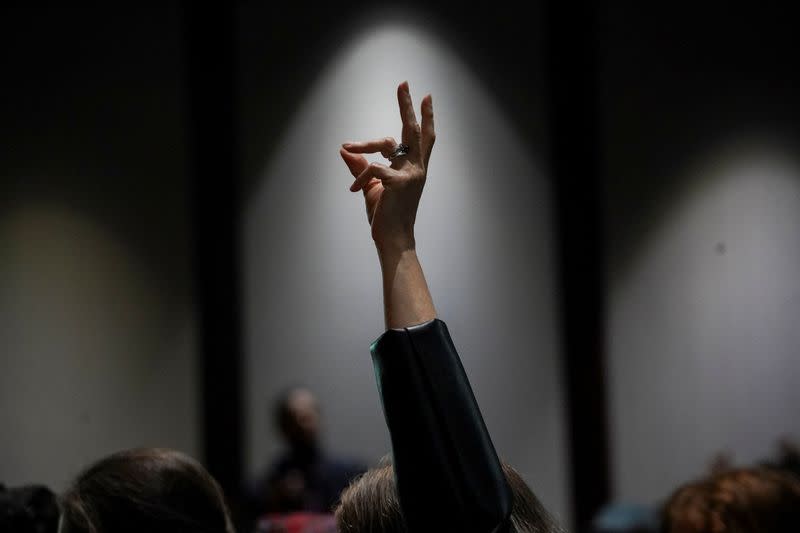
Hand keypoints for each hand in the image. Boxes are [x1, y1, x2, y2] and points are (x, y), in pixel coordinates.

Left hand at [339, 81, 434, 251]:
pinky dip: (360, 177)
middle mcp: (417, 167)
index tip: (426, 97)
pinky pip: (373, 168)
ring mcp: (410, 174)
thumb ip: (360, 167)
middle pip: (414, 130)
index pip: (423, 138)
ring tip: (348, 145)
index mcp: (414, 168)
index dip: (426, 117)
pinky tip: (354, 190)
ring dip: (364, 142)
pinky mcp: (399, 183)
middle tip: (404, 84)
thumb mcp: (372, 187)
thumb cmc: (386, 216)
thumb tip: (345, 150)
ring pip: (387, 143)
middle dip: (407, 106)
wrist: (393, 239)